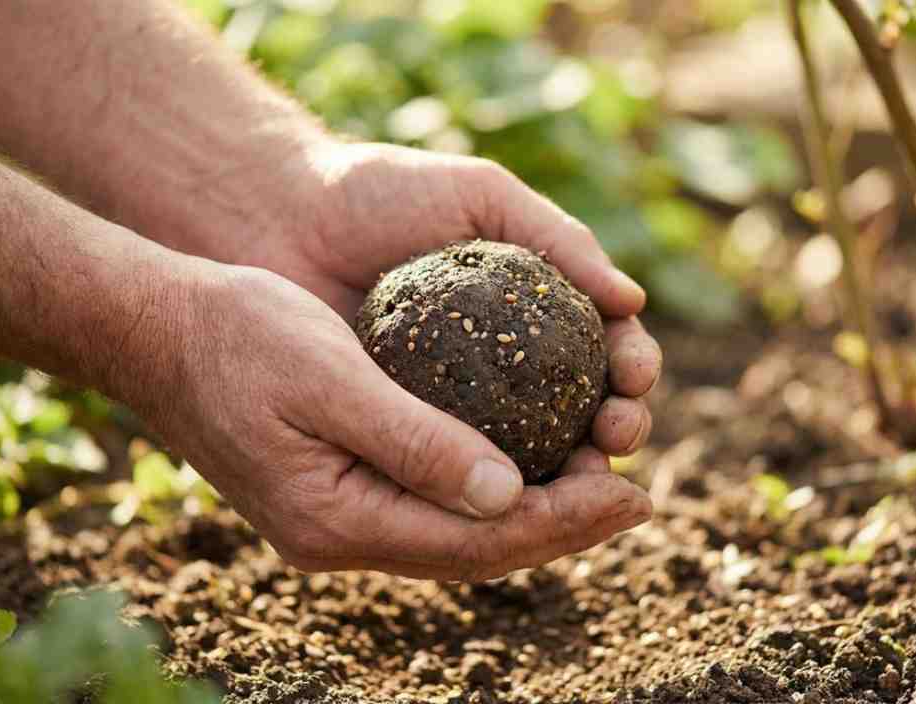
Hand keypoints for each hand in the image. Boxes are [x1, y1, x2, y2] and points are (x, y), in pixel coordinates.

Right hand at [132, 264, 651, 579]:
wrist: (156, 331)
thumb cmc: (236, 337)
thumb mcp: (329, 377)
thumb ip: (413, 440)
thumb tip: (508, 493)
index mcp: (336, 519)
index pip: (475, 542)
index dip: (562, 522)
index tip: (634, 493)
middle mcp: (340, 534)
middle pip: (476, 550)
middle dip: (563, 526)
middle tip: (640, 497)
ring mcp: (335, 515)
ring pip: (457, 531)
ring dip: (534, 511)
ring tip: (602, 480)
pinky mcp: (336, 485)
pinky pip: (431, 501)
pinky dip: (489, 487)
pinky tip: (529, 459)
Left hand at [246, 141, 662, 465]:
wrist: (282, 215)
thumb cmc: (382, 193)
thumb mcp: (478, 197)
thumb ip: (557, 238)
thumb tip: (632, 302)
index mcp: (535, 310)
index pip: (605, 350)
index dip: (632, 369)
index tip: (634, 378)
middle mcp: (504, 365)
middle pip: (582, 412)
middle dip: (616, 430)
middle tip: (617, 433)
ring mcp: (456, 407)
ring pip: (530, 455)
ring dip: (569, 474)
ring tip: (582, 474)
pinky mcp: (405, 434)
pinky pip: (456, 471)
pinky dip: (490, 487)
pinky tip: (510, 492)